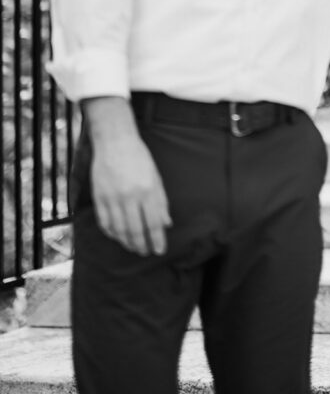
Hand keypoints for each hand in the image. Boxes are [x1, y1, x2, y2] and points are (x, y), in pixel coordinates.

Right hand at [83, 98, 170, 255]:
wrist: (115, 141)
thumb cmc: (139, 158)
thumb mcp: (156, 177)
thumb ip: (161, 201)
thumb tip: (166, 224)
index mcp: (147, 190)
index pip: (153, 223)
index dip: (157, 240)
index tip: (159, 250)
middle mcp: (130, 196)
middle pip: (135, 231)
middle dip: (142, 245)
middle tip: (145, 252)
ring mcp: (112, 197)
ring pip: (119, 230)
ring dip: (127, 242)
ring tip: (133, 247)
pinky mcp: (99, 197)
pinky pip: (104, 222)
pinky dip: (111, 233)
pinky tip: (118, 236)